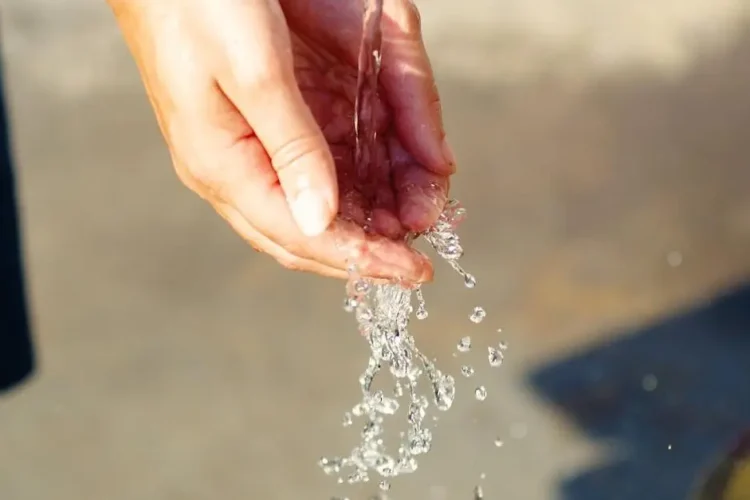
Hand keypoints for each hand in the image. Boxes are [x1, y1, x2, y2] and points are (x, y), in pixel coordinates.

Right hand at [109, 0, 454, 281]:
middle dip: (368, 247)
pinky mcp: (267, 124)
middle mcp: (236, 168)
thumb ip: (292, 148)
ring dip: (369, 216)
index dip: (361, 257)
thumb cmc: (199, 2)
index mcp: (222, 166)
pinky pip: (316, 169)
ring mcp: (250, 149)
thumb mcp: (253, 72)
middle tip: (419, 256)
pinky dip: (357, 182)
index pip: (301, 235)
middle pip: (309, 232)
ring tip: (416, 216)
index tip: (413, 271)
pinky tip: (388, 184)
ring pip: (317, 204)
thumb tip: (323, 223)